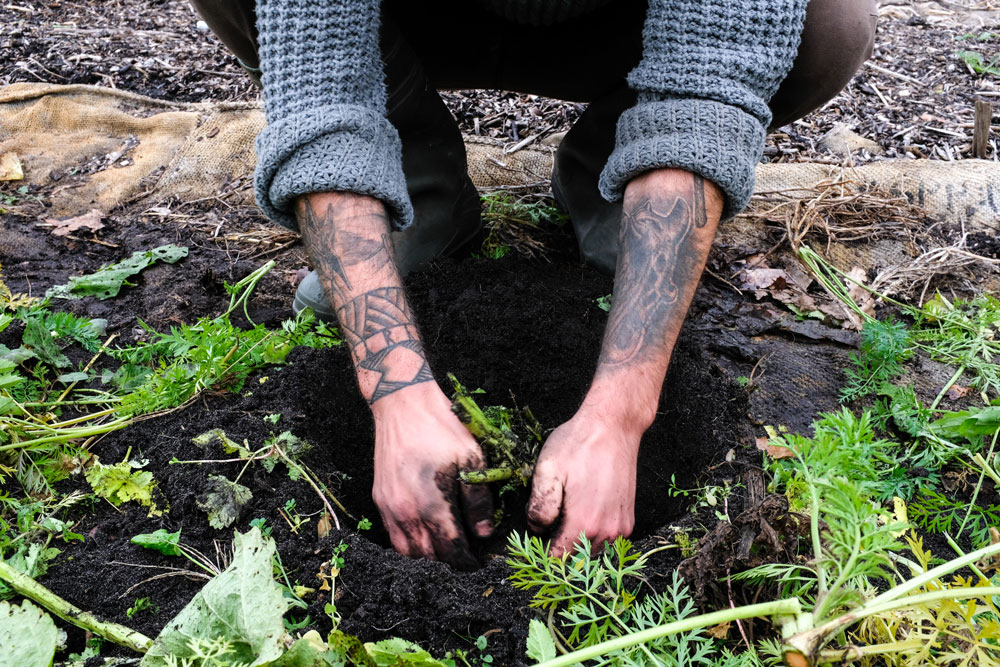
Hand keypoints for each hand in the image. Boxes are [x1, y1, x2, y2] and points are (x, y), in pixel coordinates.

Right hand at [371, 383, 493, 568]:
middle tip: (465, 563)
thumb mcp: (471, 459)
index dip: (467, 564)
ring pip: (406, 552)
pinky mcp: (379, 500)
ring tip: (445, 556)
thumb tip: (484, 533)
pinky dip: (408, 545)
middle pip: (427, 558)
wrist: (402, 405)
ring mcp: (389, 508)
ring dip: (426, 560)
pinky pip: (393, 536)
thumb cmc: (441, 429)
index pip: (452, 550)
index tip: (479, 567)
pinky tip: (424, 539)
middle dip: (448, 566)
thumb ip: (478, 500)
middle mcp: (406, 513)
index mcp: (432, 505)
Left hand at [526, 405, 640, 556]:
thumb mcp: (547, 470)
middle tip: (546, 524)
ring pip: (592, 551)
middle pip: (575, 558)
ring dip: (577, 542)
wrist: (614, 426)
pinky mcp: (628, 518)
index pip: (557, 559)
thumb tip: (536, 528)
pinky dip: (593, 535)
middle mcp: (606, 531)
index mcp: (583, 522)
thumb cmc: (579, 444)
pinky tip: (583, 513)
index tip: (534, 540)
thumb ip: (539, 507)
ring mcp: (620, 526)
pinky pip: (607, 540)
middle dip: (558, 547)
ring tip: (564, 517)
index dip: (541, 553)